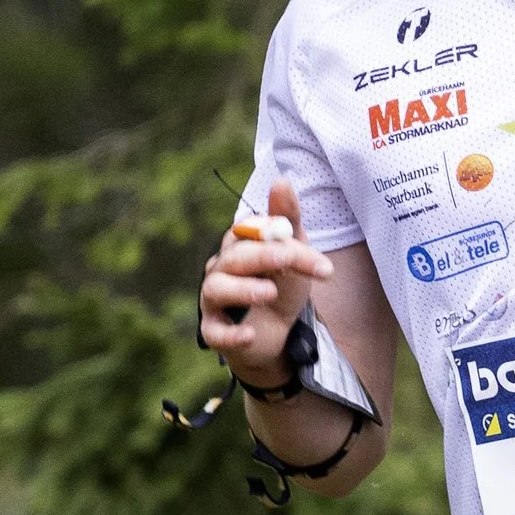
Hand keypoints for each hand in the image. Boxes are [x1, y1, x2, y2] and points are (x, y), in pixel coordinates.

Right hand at [198, 178, 332, 392]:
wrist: (280, 333)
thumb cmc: (282, 285)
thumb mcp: (293, 253)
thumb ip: (287, 220)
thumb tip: (281, 180)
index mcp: (238, 245)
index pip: (251, 232)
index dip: (274, 235)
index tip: (301, 247)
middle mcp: (221, 269)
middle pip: (234, 257)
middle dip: (262, 257)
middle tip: (287, 259)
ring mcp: (214, 301)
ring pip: (216, 288)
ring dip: (242, 289)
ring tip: (269, 292)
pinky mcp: (214, 331)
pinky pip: (214, 331)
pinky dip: (231, 334)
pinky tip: (250, 334)